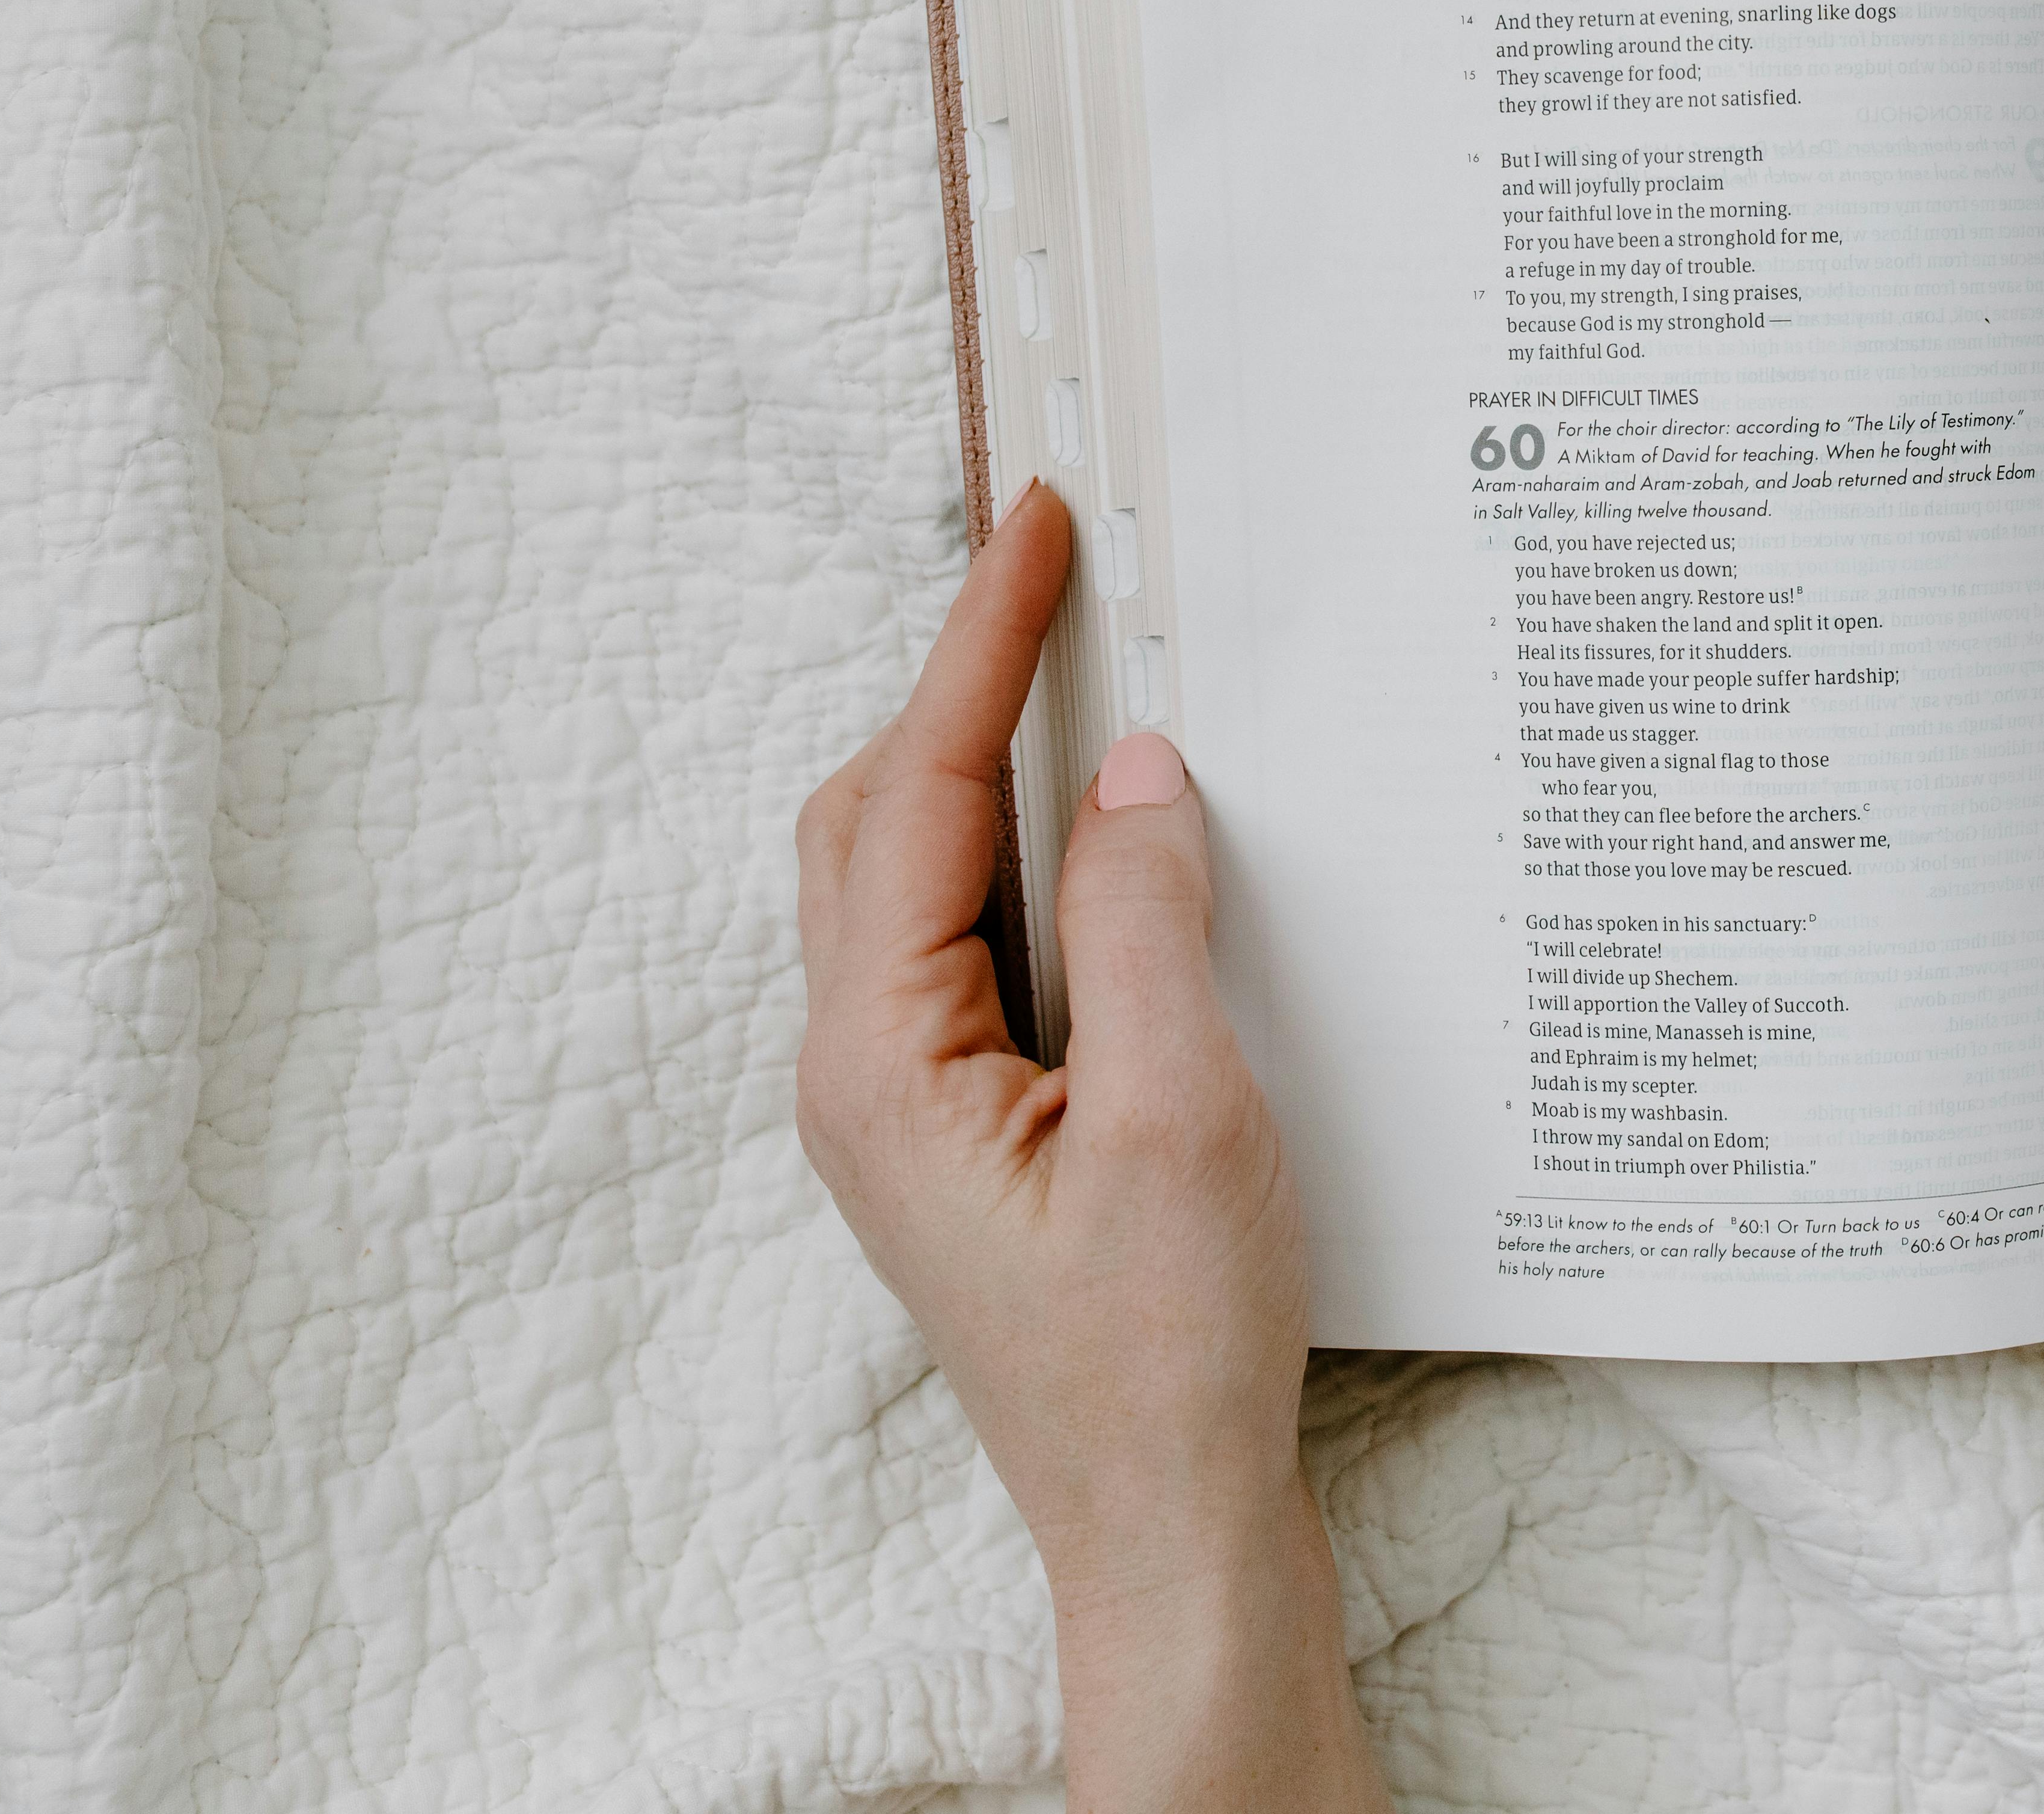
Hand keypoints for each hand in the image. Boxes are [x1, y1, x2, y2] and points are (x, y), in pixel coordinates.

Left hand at [796, 484, 1386, 1812]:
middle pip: (879, 814)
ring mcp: (905, 1102)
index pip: (926, 793)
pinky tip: (1108, 838)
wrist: (1163, 1519)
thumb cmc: (1168, 1348)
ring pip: (912, 875)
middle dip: (963, 682)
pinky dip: (1020, 852)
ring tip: (1086, 675)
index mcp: (886, 1059)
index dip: (983, 643)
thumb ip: (1147, 925)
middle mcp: (863, 1069)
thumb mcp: (1180, 1115)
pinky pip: (965, 941)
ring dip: (985, 764)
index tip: (1035, 525)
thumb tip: (1140, 770)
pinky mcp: (962, 1126)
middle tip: (1061, 573)